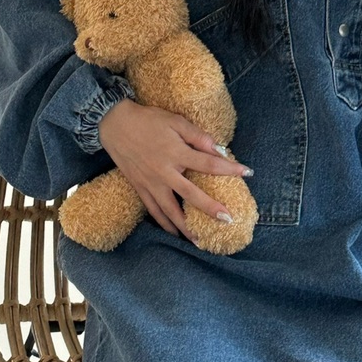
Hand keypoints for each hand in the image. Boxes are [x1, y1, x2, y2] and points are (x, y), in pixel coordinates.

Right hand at [97, 99, 252, 242]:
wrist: (114, 124)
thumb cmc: (147, 120)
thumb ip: (197, 135)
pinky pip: (154, 211)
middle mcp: (164, 172)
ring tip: (200, 241)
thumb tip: (219, 148)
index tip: (248, 172)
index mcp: (175, 153)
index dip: (229, 168)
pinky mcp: (140, 188)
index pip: (208, 163)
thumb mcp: (175, 121)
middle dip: (211, 208)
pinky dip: (165, 224)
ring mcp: (151, 183)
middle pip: (191, 195)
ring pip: (170, 211)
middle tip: (228, 220)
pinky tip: (175, 233)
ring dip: (186, 228)